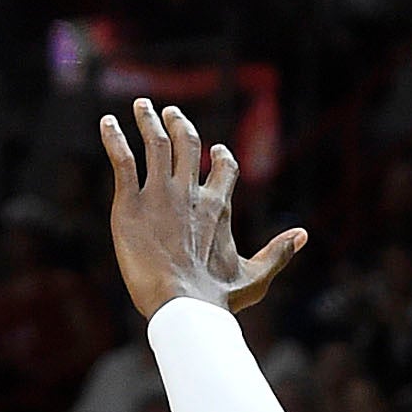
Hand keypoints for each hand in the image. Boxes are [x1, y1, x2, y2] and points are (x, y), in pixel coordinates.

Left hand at [101, 99, 305, 325]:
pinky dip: (114, 138)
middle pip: (186, 143)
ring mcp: (158, 194)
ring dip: (148, 120)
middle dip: (180, 124)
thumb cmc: (218, 299)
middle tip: (170, 113)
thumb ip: (278, 254)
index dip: (219, 157)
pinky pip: (122, 159)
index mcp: (217, 207)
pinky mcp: (130, 204)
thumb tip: (304, 235)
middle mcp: (189, 193)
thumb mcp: (255, 279)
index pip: (223, 168)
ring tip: (142, 105)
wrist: (183, 306)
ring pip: (154, 142)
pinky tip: (107, 123)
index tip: (214, 149)